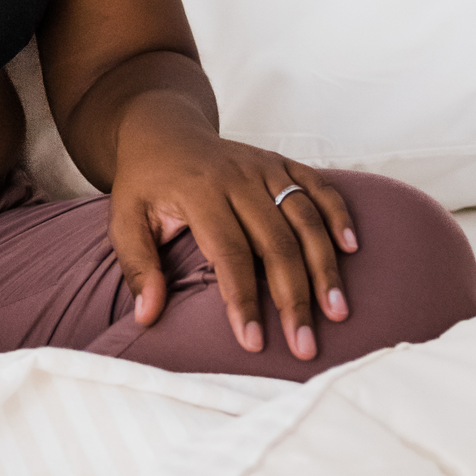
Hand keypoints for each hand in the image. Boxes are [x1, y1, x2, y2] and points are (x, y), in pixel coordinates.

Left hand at [109, 100, 357, 359]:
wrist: (162, 130)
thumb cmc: (145, 182)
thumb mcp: (125, 219)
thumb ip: (137, 266)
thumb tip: (147, 316)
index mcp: (198, 191)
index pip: (228, 253)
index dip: (243, 300)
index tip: (253, 344)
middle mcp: (236, 176)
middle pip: (275, 242)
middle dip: (293, 297)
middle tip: (303, 346)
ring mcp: (262, 166)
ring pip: (304, 217)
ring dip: (324, 265)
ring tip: (337, 312)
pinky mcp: (279, 161)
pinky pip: (317, 184)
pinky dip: (337, 213)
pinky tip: (350, 248)